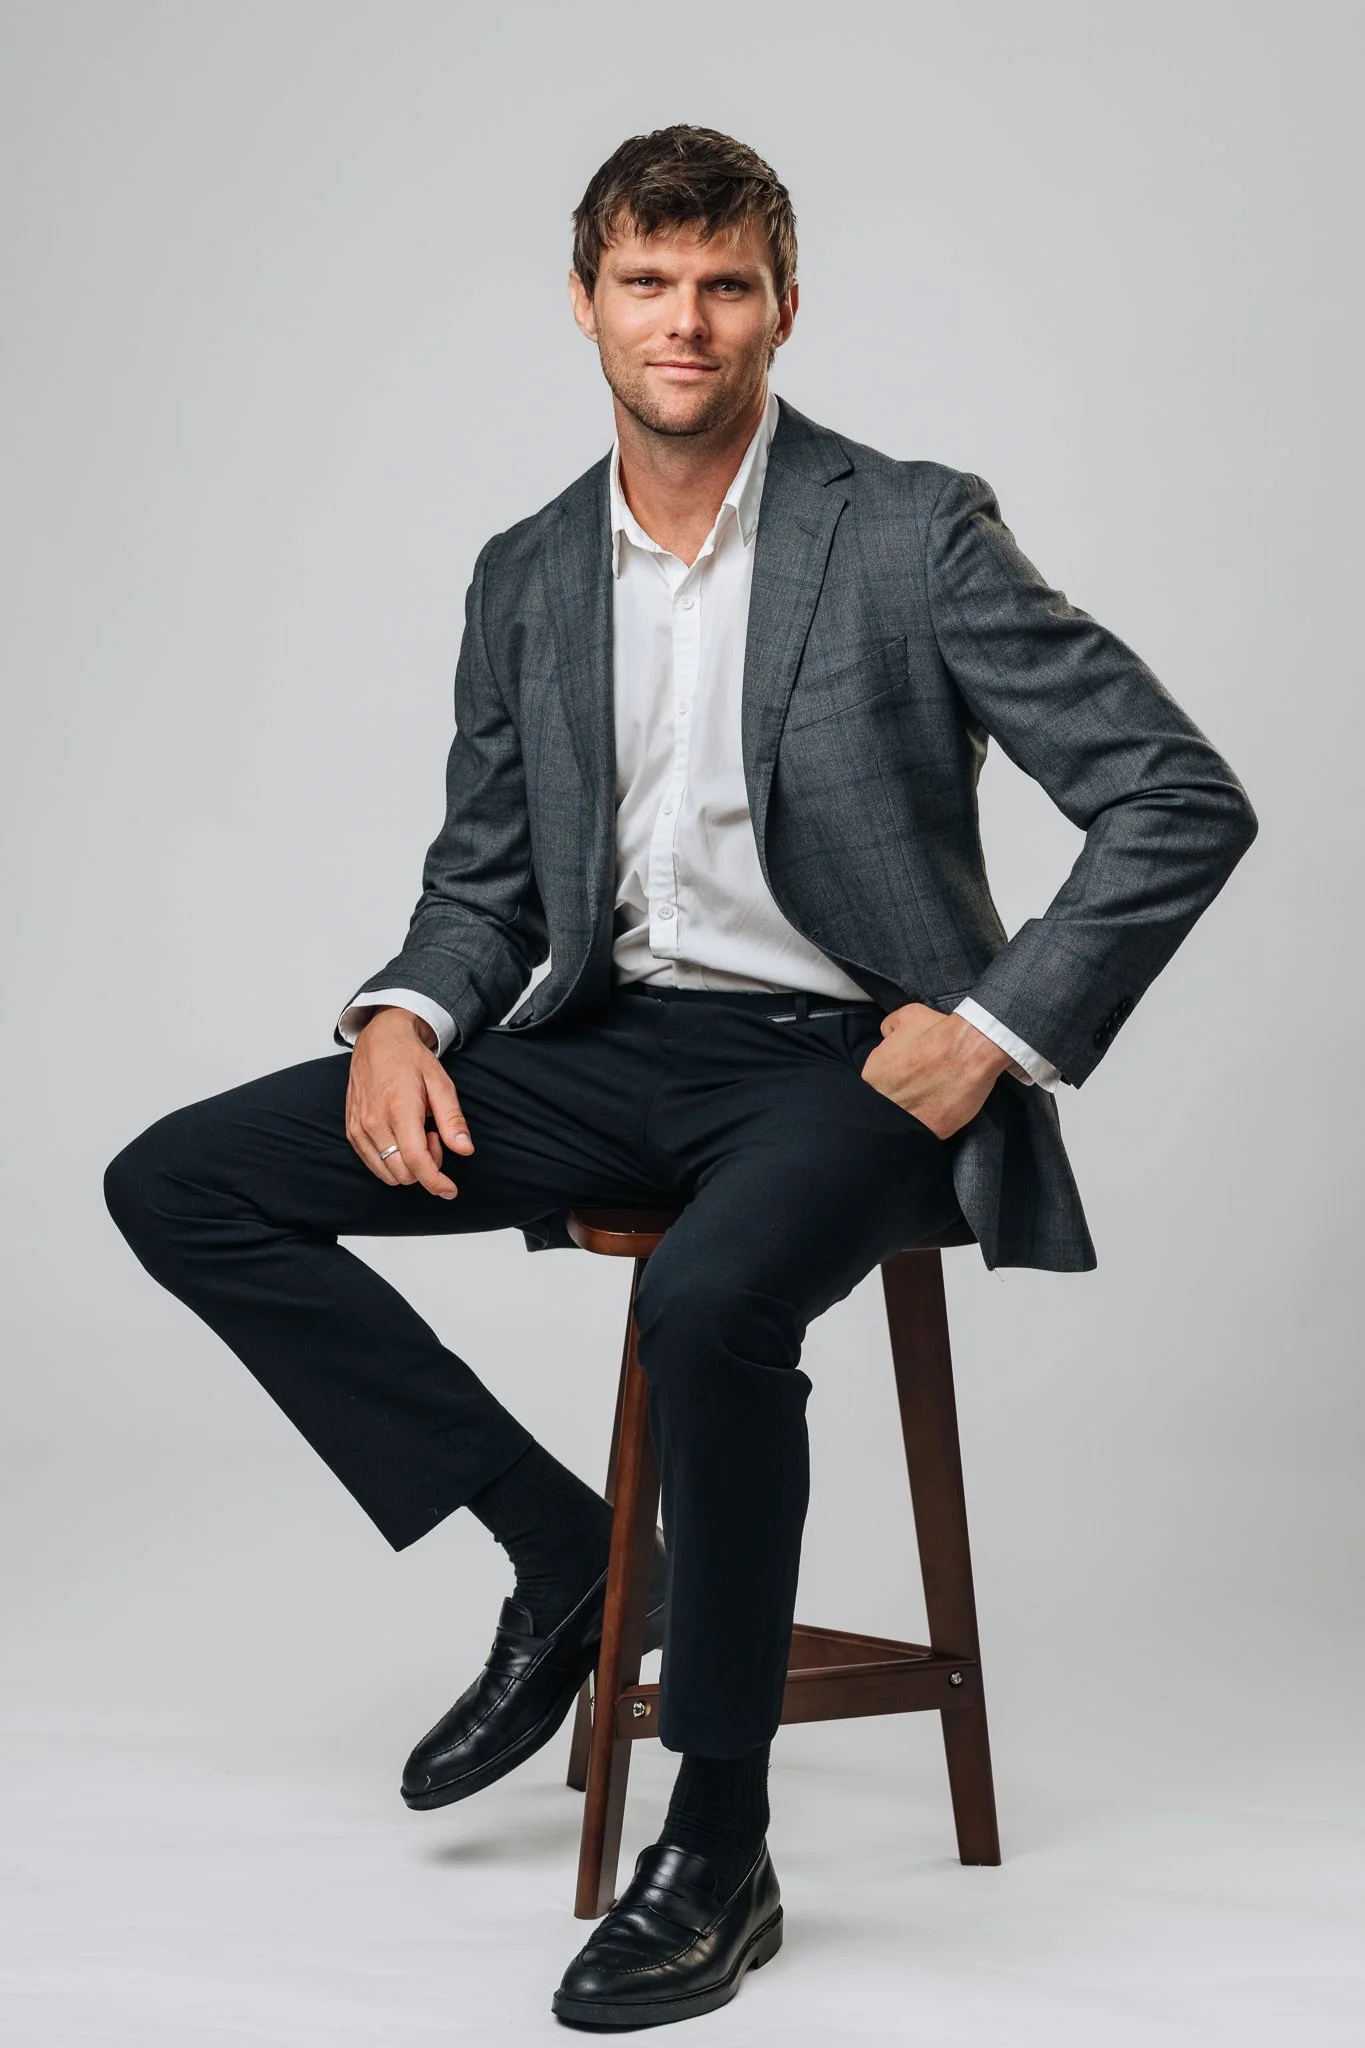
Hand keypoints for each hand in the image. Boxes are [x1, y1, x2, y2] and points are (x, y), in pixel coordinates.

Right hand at [345, 1007, 473, 1198]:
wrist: (378, 1041)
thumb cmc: (411, 1060)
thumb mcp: (441, 1084)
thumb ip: (453, 1119)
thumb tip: (465, 1149)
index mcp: (399, 1109)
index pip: (417, 1161)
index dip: (436, 1182)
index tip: (450, 1190)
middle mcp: (374, 1122)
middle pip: (403, 1173)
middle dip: (426, 1167)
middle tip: (433, 1136)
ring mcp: (359, 1128)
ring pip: (387, 1173)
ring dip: (408, 1165)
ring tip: (416, 1134)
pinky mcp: (351, 1131)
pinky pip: (373, 1164)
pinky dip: (392, 1161)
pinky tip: (401, 1136)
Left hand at [859, 1002, 1019, 1139]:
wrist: (972, 1050)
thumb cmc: (939, 1031)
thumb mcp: (907, 1015)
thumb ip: (889, 1027)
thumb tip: (886, 1036)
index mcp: (873, 1075)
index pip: (875, 1083)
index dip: (892, 1081)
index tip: (907, 1077)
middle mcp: (884, 1100)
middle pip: (886, 1103)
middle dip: (900, 1097)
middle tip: (920, 1088)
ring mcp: (906, 1118)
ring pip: (903, 1119)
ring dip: (915, 1111)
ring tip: (931, 1099)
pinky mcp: (931, 1131)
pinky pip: (926, 1130)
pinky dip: (933, 1122)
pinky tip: (943, 1108)